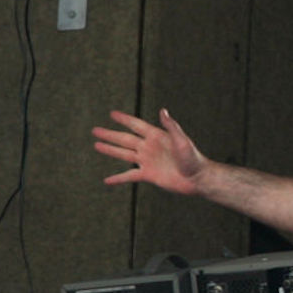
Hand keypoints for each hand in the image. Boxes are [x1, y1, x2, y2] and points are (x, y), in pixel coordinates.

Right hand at [92, 108, 207, 195]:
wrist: (197, 178)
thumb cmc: (193, 158)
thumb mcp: (182, 140)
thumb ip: (171, 127)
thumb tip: (163, 110)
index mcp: (156, 136)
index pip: (136, 125)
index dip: (124, 119)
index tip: (112, 114)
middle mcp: (149, 147)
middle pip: (125, 139)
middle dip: (110, 135)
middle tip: (95, 130)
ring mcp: (148, 161)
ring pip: (124, 154)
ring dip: (110, 150)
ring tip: (96, 145)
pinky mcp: (148, 175)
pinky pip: (129, 176)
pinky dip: (118, 178)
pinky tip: (107, 181)